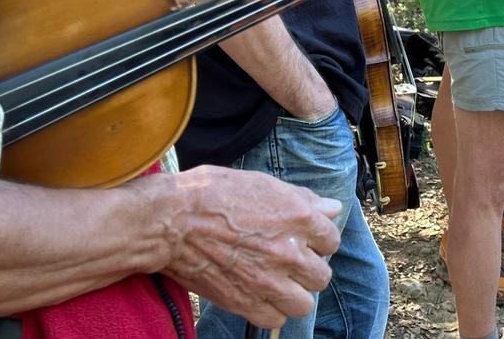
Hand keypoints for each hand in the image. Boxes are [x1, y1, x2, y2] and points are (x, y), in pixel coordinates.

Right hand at [153, 166, 343, 328]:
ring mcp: (268, 280)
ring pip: (304, 302)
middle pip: (322, 275)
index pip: (331, 239)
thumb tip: (332, 208)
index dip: (319, 239)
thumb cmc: (213, 193)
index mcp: (298, 217)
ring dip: (295, 293)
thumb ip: (303, 199)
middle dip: (309, 268)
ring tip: (280, 282)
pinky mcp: (244, 301)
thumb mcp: (263, 183)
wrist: (172, 220)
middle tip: (291, 262)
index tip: (306, 239)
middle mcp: (289, 251)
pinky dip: (271, 310)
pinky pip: (275, 319)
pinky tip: (261, 296)